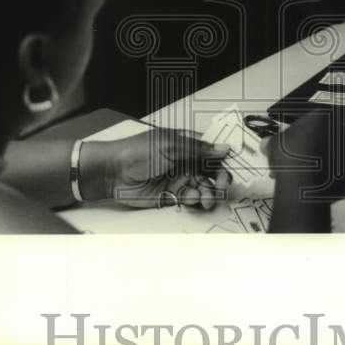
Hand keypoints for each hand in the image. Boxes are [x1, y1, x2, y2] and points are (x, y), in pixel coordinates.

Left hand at [102, 130, 231, 209]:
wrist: (112, 173)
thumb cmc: (136, 152)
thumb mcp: (169, 145)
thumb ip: (197, 149)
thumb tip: (222, 148)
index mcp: (186, 145)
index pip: (211, 151)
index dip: (223, 158)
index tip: (232, 165)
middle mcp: (185, 162)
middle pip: (212, 171)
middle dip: (221, 179)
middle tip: (222, 185)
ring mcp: (179, 179)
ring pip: (204, 187)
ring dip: (210, 192)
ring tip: (207, 197)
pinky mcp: (172, 196)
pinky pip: (191, 198)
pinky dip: (196, 200)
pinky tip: (192, 198)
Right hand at [262, 108, 344, 202]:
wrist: (303, 184)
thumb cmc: (292, 159)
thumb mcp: (274, 143)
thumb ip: (274, 140)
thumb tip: (268, 144)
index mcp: (324, 118)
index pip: (311, 121)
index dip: (299, 131)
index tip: (292, 140)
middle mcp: (340, 133)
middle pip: (324, 138)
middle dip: (310, 147)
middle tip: (296, 157)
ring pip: (332, 156)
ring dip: (319, 162)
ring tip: (301, 173)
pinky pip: (338, 173)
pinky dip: (327, 178)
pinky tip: (313, 182)